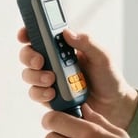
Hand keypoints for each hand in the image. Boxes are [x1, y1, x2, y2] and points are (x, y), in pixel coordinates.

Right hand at [17, 28, 137, 128]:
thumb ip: (87, 43)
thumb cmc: (108, 77)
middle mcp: (53, 62)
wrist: (113, 105)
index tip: (24, 35)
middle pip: (28, 55)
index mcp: (64, 47)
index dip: (28, 32)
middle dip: (29, 56)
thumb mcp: (102, 56)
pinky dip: (41, 93)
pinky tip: (53, 94)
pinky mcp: (50, 97)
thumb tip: (67, 32)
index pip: (41, 36)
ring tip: (51, 80)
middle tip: (40, 61)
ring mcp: (50, 80)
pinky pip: (36, 94)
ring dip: (35, 76)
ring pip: (29, 75)